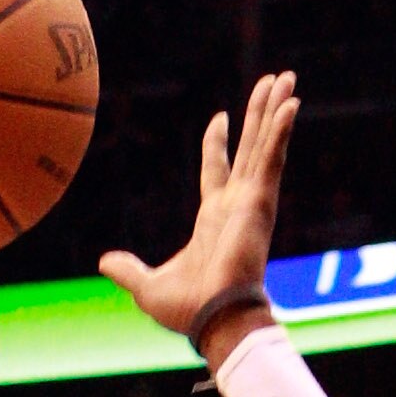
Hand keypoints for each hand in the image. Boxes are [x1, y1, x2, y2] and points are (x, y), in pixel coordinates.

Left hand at [101, 71, 297, 341]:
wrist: (212, 319)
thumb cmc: (186, 310)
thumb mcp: (145, 285)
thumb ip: (127, 270)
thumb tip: (103, 264)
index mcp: (214, 217)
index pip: (218, 169)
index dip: (219, 142)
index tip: (221, 118)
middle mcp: (238, 204)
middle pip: (251, 147)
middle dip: (260, 114)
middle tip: (273, 83)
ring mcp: (252, 201)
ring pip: (266, 144)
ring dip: (276, 110)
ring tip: (289, 77)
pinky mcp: (260, 202)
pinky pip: (273, 158)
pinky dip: (282, 130)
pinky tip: (291, 103)